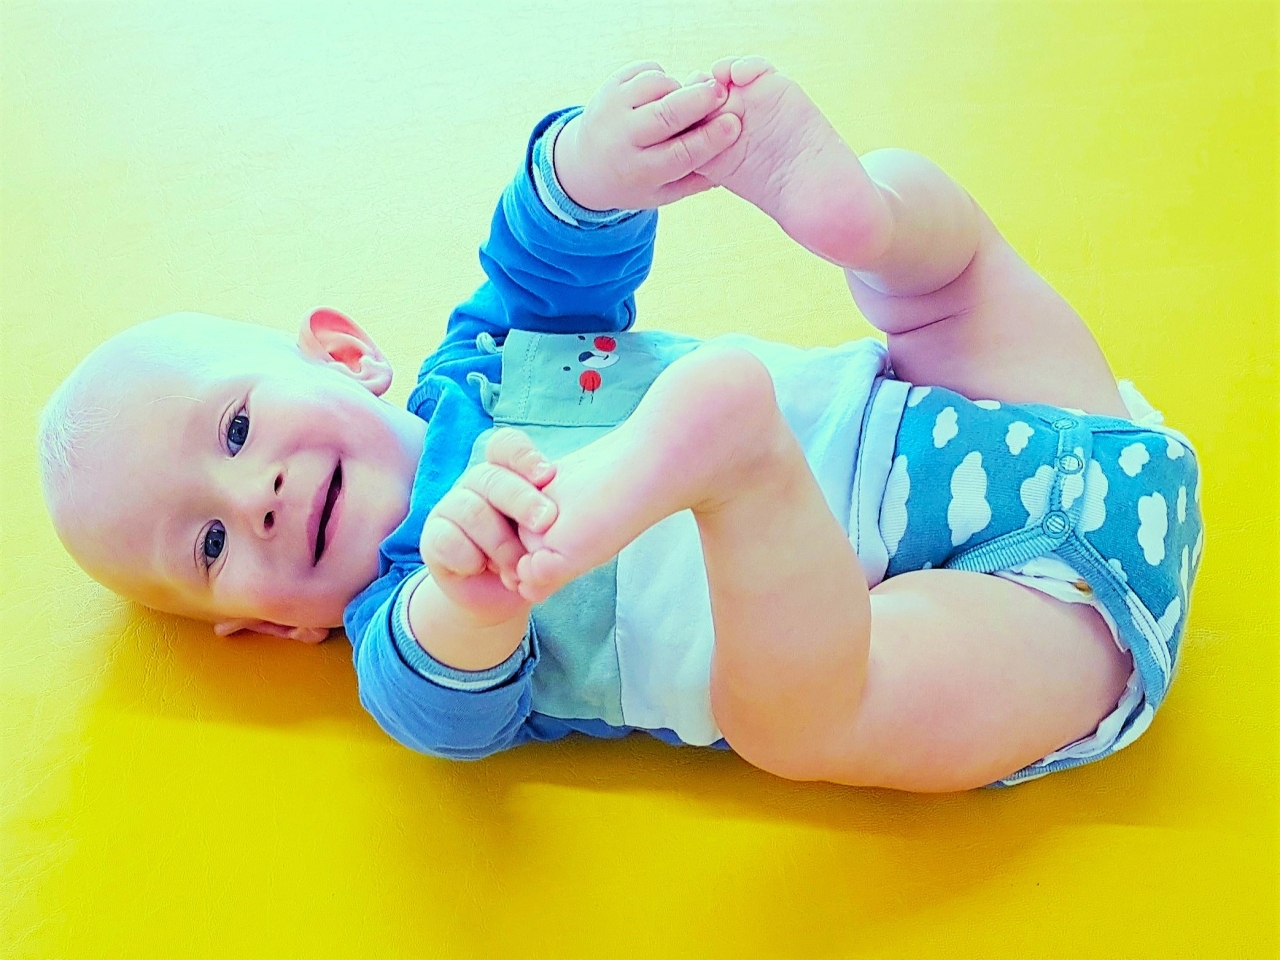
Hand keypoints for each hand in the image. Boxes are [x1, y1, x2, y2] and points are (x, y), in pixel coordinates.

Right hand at [419, 428, 558, 625]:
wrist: (499, 595)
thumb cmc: (531, 555)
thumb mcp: (552, 534)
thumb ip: (560, 517)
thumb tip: (582, 516)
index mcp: (505, 473)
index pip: (506, 446)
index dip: (523, 456)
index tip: (549, 476)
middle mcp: (476, 484)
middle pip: (492, 477)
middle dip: (522, 500)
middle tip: (546, 521)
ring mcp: (451, 508)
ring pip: (472, 509)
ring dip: (500, 542)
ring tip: (518, 566)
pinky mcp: (434, 538)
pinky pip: (447, 539)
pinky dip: (469, 556)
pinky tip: (482, 568)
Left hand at [553, 60, 742, 211]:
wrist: (585, 167)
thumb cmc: (636, 180)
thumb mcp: (663, 193)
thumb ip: (699, 179)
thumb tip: (735, 152)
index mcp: (640, 172)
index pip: (681, 153)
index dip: (711, 137)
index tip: (734, 123)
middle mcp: (622, 139)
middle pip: (667, 114)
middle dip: (700, 100)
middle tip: (721, 92)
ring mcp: (612, 108)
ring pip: (657, 85)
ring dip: (681, 87)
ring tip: (687, 100)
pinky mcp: (609, 86)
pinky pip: (646, 70)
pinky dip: (664, 77)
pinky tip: (665, 94)